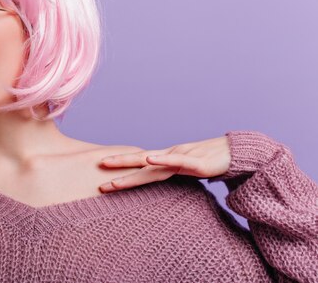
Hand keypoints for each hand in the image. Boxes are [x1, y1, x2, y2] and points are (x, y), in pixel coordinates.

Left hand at [99, 135, 230, 191]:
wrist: (239, 153)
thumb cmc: (213, 162)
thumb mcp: (188, 171)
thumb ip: (174, 176)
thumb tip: (160, 183)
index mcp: (168, 160)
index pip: (141, 165)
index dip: (122, 168)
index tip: (103, 173)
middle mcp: (171, 156)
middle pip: (140, 162)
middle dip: (119, 165)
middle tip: (98, 166)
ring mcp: (183, 158)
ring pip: (153, 162)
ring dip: (131, 164)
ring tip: (112, 165)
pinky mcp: (197, 163)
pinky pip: (177, 161)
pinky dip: (163, 160)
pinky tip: (150, 159)